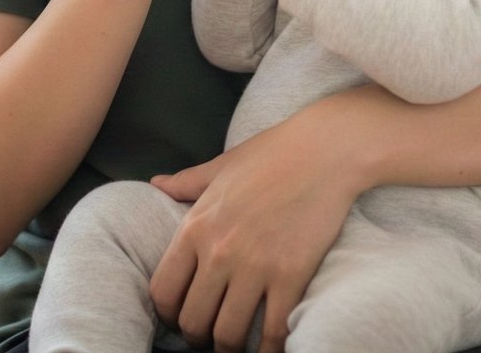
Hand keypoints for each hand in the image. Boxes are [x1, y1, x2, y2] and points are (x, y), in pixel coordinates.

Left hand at [149, 118, 356, 352]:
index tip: (182, 316)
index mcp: (197, 225)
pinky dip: (268, 350)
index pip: (163, 290)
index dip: (168, 313)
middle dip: (199, 336)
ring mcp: (255, 266)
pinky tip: (270, 348)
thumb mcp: (222, 165)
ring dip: (230, 347)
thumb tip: (156, 184)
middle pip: (193, 321)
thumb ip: (186, 182)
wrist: (325, 149)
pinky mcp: (290, 276)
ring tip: (237, 344)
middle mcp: (219, 251)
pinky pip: (272, 333)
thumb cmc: (273, 153)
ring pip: (228, 335)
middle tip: (212, 334)